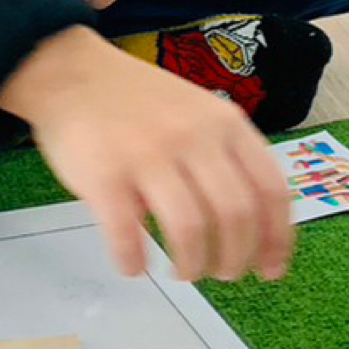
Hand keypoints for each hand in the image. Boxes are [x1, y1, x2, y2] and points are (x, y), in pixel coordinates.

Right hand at [0, 28, 293, 281]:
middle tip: (220, 275)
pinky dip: (134, 262)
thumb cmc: (140, 104)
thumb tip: (249, 234)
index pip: (270, 190)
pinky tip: (134, 267)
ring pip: (189, 230)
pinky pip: (127, 235)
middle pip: (235, 216)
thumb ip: (225, 159)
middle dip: (233, 259)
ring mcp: (148, 155)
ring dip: (192, 266)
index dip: (276, 239)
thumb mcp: (199, 114)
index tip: (269, 271)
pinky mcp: (105, 176)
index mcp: (226, 124)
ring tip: (183, 272)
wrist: (73, 73)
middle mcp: (194, 137)